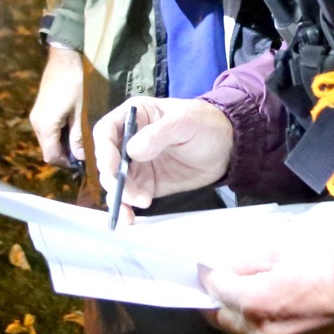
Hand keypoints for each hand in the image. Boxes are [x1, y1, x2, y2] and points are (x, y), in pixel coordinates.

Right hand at [29, 46, 85, 166]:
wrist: (65, 57)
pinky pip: (48, 129)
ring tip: (81, 141)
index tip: (83, 164)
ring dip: (62, 144)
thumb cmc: (76, 84)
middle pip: (48, 149)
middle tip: (84, 154)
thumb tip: (79, 157)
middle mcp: (36, 123)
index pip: (51, 156)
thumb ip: (78, 137)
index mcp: (45, 126)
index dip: (66, 164)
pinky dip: (59, 133)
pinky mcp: (41, 108)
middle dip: (65, 155)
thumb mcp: (81, 112)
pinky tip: (74, 128)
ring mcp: (37, 115)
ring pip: (48, 139)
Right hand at [93, 96, 232, 218]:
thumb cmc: (206, 123)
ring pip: (117, 182)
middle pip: (108, 160)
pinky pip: (131, 197)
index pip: (106, 131)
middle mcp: (130, 140)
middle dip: (113, 178)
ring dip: (121, 196)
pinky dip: (128, 207)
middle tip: (126, 191)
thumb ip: (159, 134)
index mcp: (135, 116)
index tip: (112, 167)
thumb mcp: (185, 121)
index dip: (104, 150)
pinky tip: (131, 217)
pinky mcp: (149, 184)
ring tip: (139, 202)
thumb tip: (133, 150)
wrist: (229, 146)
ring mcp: (138, 164)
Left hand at [199, 247, 333, 333]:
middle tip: (221, 282)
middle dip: (218, 299)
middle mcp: (258, 331)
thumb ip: (248, 261)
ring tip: (250, 292)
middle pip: (223, 317)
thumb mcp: (282, 250)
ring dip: (240, 312)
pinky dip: (261, 323)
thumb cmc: (324, 265)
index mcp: (252, 303)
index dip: (209, 274)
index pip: (216, 289)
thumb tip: (229, 267)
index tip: (208, 265)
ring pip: (244, 330)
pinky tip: (274, 307)